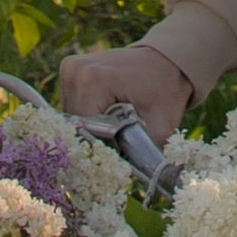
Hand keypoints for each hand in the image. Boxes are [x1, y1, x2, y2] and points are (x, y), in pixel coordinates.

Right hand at [56, 41, 192, 143]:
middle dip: (96, 137)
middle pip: (75, 123)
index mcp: (93, 80)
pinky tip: (106, 113)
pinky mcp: (69, 69)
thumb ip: (143, 152)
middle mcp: (75, 70)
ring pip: (71, 116)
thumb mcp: (161, 125)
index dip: (101, 145)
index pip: (84, 129)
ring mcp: (70, 68)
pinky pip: (72, 105)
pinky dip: (88, 115)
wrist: (167, 60)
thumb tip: (125, 176)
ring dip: (90, 126)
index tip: (119, 153)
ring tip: (114, 123)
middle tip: (120, 140)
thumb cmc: (166, 91)